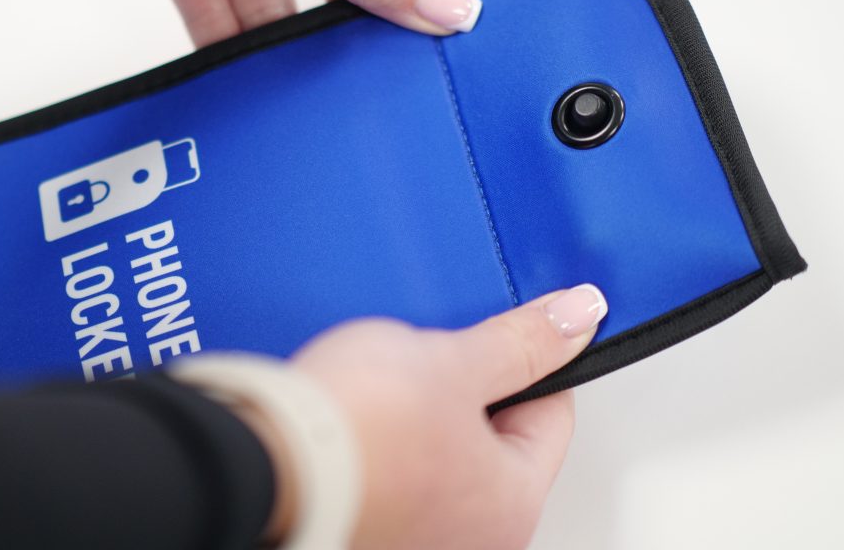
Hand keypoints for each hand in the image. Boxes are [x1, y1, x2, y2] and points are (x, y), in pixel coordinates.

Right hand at [285, 284, 608, 549]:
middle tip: (428, 366)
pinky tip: (359, 421)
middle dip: (466, 392)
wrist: (262, 460)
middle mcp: (472, 542)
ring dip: (421, 419)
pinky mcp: (370, 530)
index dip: (523, 362)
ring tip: (385, 391)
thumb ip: (522, 342)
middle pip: (494, 440)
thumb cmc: (354, 426)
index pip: (551, 415)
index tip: (493, 340)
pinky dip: (384, 445)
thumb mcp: (452, 361)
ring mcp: (417, 541)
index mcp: (511, 506)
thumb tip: (580, 316)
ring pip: (441, 456)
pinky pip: (395, 474)